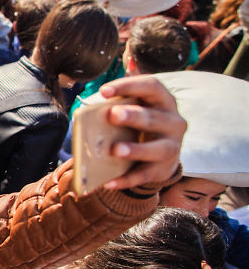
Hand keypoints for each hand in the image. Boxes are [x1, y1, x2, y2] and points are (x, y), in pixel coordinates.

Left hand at [98, 75, 186, 189]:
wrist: (162, 154)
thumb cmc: (141, 124)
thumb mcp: (136, 109)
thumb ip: (120, 103)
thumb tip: (94, 102)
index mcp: (164, 101)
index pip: (152, 86)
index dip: (129, 86)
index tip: (104, 91)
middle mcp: (173, 123)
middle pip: (153, 118)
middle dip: (133, 116)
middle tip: (112, 115)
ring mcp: (172, 147)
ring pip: (158, 149)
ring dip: (136, 149)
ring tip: (115, 150)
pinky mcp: (163, 169)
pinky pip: (144, 175)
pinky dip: (126, 179)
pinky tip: (108, 182)